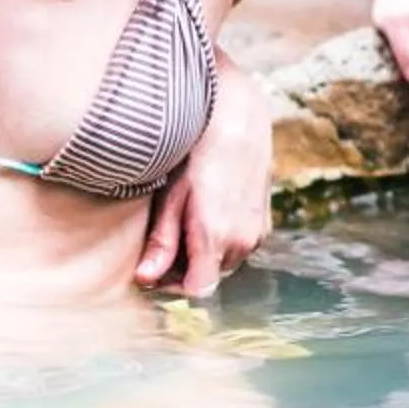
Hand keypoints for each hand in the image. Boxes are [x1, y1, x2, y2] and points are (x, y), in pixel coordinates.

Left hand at [136, 70, 272, 297]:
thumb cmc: (197, 152)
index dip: (172, 286)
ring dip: (203, 256)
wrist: (237, 118)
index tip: (154, 270)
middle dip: (184, 269)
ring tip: (181, 225)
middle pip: (209, 277)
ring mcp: (257, 233)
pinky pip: (238, 246)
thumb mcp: (171, 196)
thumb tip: (145, 278)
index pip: (197, 289)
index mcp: (217, 236)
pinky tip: (204, 215)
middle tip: (160, 245)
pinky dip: (220, 241)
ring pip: (224, 262)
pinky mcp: (264, 223)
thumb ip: (162, 241)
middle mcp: (242, 241)